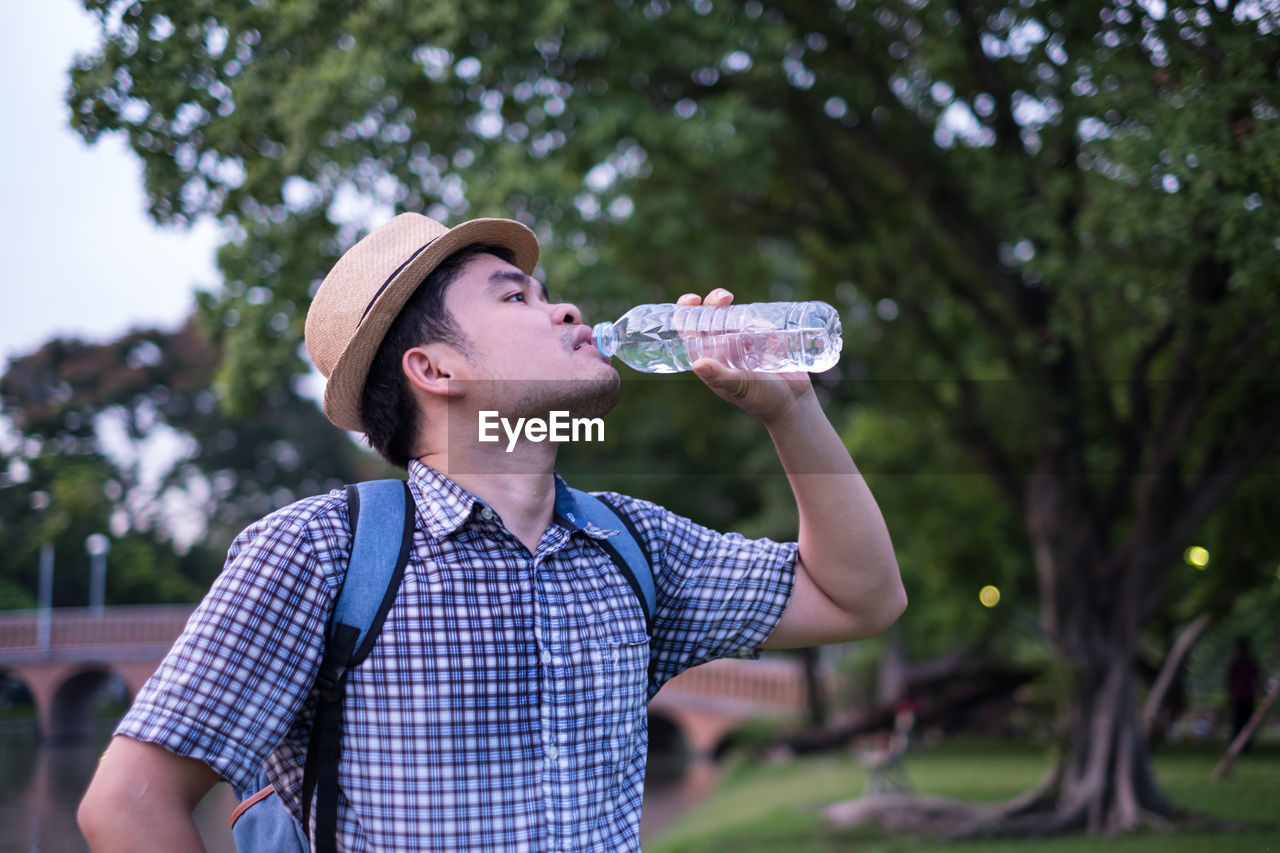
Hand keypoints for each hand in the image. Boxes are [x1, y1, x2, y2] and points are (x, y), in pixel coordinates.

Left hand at [676, 289, 813, 425]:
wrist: (792, 403)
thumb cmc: (761, 400)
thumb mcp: (738, 387)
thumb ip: (720, 377)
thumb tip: (697, 364)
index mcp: (709, 358)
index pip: (690, 332)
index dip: (685, 313)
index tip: (693, 300)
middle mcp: (723, 348)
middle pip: (711, 317)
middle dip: (714, 302)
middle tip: (724, 298)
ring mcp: (743, 343)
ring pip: (733, 316)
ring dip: (738, 309)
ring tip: (755, 323)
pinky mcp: (763, 340)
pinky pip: (758, 321)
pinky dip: (761, 320)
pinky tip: (770, 331)